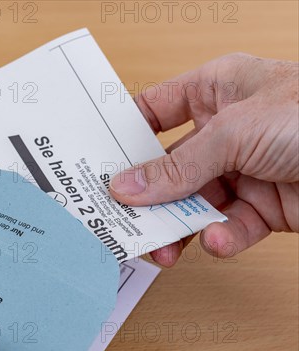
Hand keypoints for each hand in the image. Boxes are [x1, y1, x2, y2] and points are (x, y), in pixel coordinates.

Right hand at [109, 53, 297, 265]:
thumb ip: (176, 166)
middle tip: (123, 220)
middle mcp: (226, 130)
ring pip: (193, 204)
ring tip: (164, 249)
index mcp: (215, 91)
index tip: (96, 165)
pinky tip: (221, 241)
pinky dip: (223, 239)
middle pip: (169, 168)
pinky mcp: (265, 206)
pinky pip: (230, 226)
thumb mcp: (235, 132)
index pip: (154, 112)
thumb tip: (125, 186)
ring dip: (179, 228)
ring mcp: (244, 169)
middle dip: (147, 197)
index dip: (124, 137)